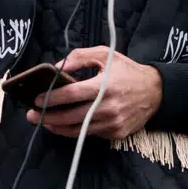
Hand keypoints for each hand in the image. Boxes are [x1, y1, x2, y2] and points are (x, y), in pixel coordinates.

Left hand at [26, 46, 162, 139]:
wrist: (155, 91)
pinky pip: (91, 134)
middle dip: (47, 117)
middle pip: (70, 116)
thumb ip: (79, 57)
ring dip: (58, 127)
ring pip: (79, 130)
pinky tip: (65, 125)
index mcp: (104, 85)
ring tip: (44, 122)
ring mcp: (113, 123)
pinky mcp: (117, 133)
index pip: (71, 94)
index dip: (51, 98)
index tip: (37, 99)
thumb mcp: (106, 54)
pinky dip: (76, 131)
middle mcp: (108, 107)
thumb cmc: (127, 70)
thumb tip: (57, 68)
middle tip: (32, 115)